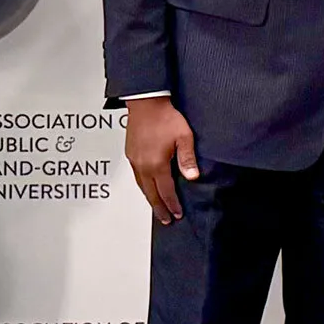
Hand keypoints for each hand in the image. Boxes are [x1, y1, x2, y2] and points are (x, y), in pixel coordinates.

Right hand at [125, 97, 197, 224]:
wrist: (146, 103)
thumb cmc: (166, 117)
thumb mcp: (184, 137)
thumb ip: (187, 159)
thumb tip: (192, 177)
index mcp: (156, 164)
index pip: (166, 191)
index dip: (172, 204)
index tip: (177, 214)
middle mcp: (143, 165)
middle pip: (151, 193)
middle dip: (159, 208)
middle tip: (165, 219)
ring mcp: (135, 161)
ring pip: (141, 186)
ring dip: (150, 199)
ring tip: (157, 208)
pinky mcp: (131, 154)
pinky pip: (136, 177)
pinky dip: (143, 186)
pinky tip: (146, 187)